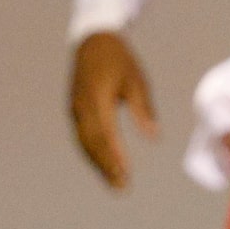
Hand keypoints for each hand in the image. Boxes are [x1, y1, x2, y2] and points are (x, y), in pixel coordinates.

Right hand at [69, 31, 157, 189]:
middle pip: (92, 143)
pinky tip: (104, 165)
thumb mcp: (136, 80)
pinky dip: (92, 153)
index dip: (114, 156)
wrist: (92, 41)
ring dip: (98, 164)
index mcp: (97, 98)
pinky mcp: (75, 110)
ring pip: (85, 143)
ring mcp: (75, 108)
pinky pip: (82, 136)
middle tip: (122, 187)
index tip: (126, 173)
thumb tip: (154, 136)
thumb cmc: (119, 60)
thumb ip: (143, 109)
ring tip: (115, 182)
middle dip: (106, 167)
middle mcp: (81, 107)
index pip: (105, 134)